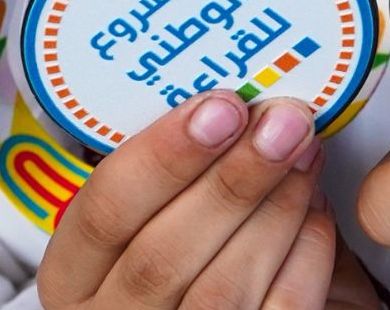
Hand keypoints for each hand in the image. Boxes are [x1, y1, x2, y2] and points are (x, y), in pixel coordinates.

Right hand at [37, 92, 336, 308]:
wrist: (219, 300)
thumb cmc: (185, 250)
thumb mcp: (149, 212)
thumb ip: (174, 170)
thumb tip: (235, 100)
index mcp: (73, 274)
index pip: (101, 213)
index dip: (163, 155)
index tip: (221, 105)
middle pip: (163, 254)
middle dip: (233, 178)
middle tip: (283, 123)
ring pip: (222, 287)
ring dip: (275, 208)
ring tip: (306, 153)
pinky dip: (305, 255)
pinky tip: (316, 209)